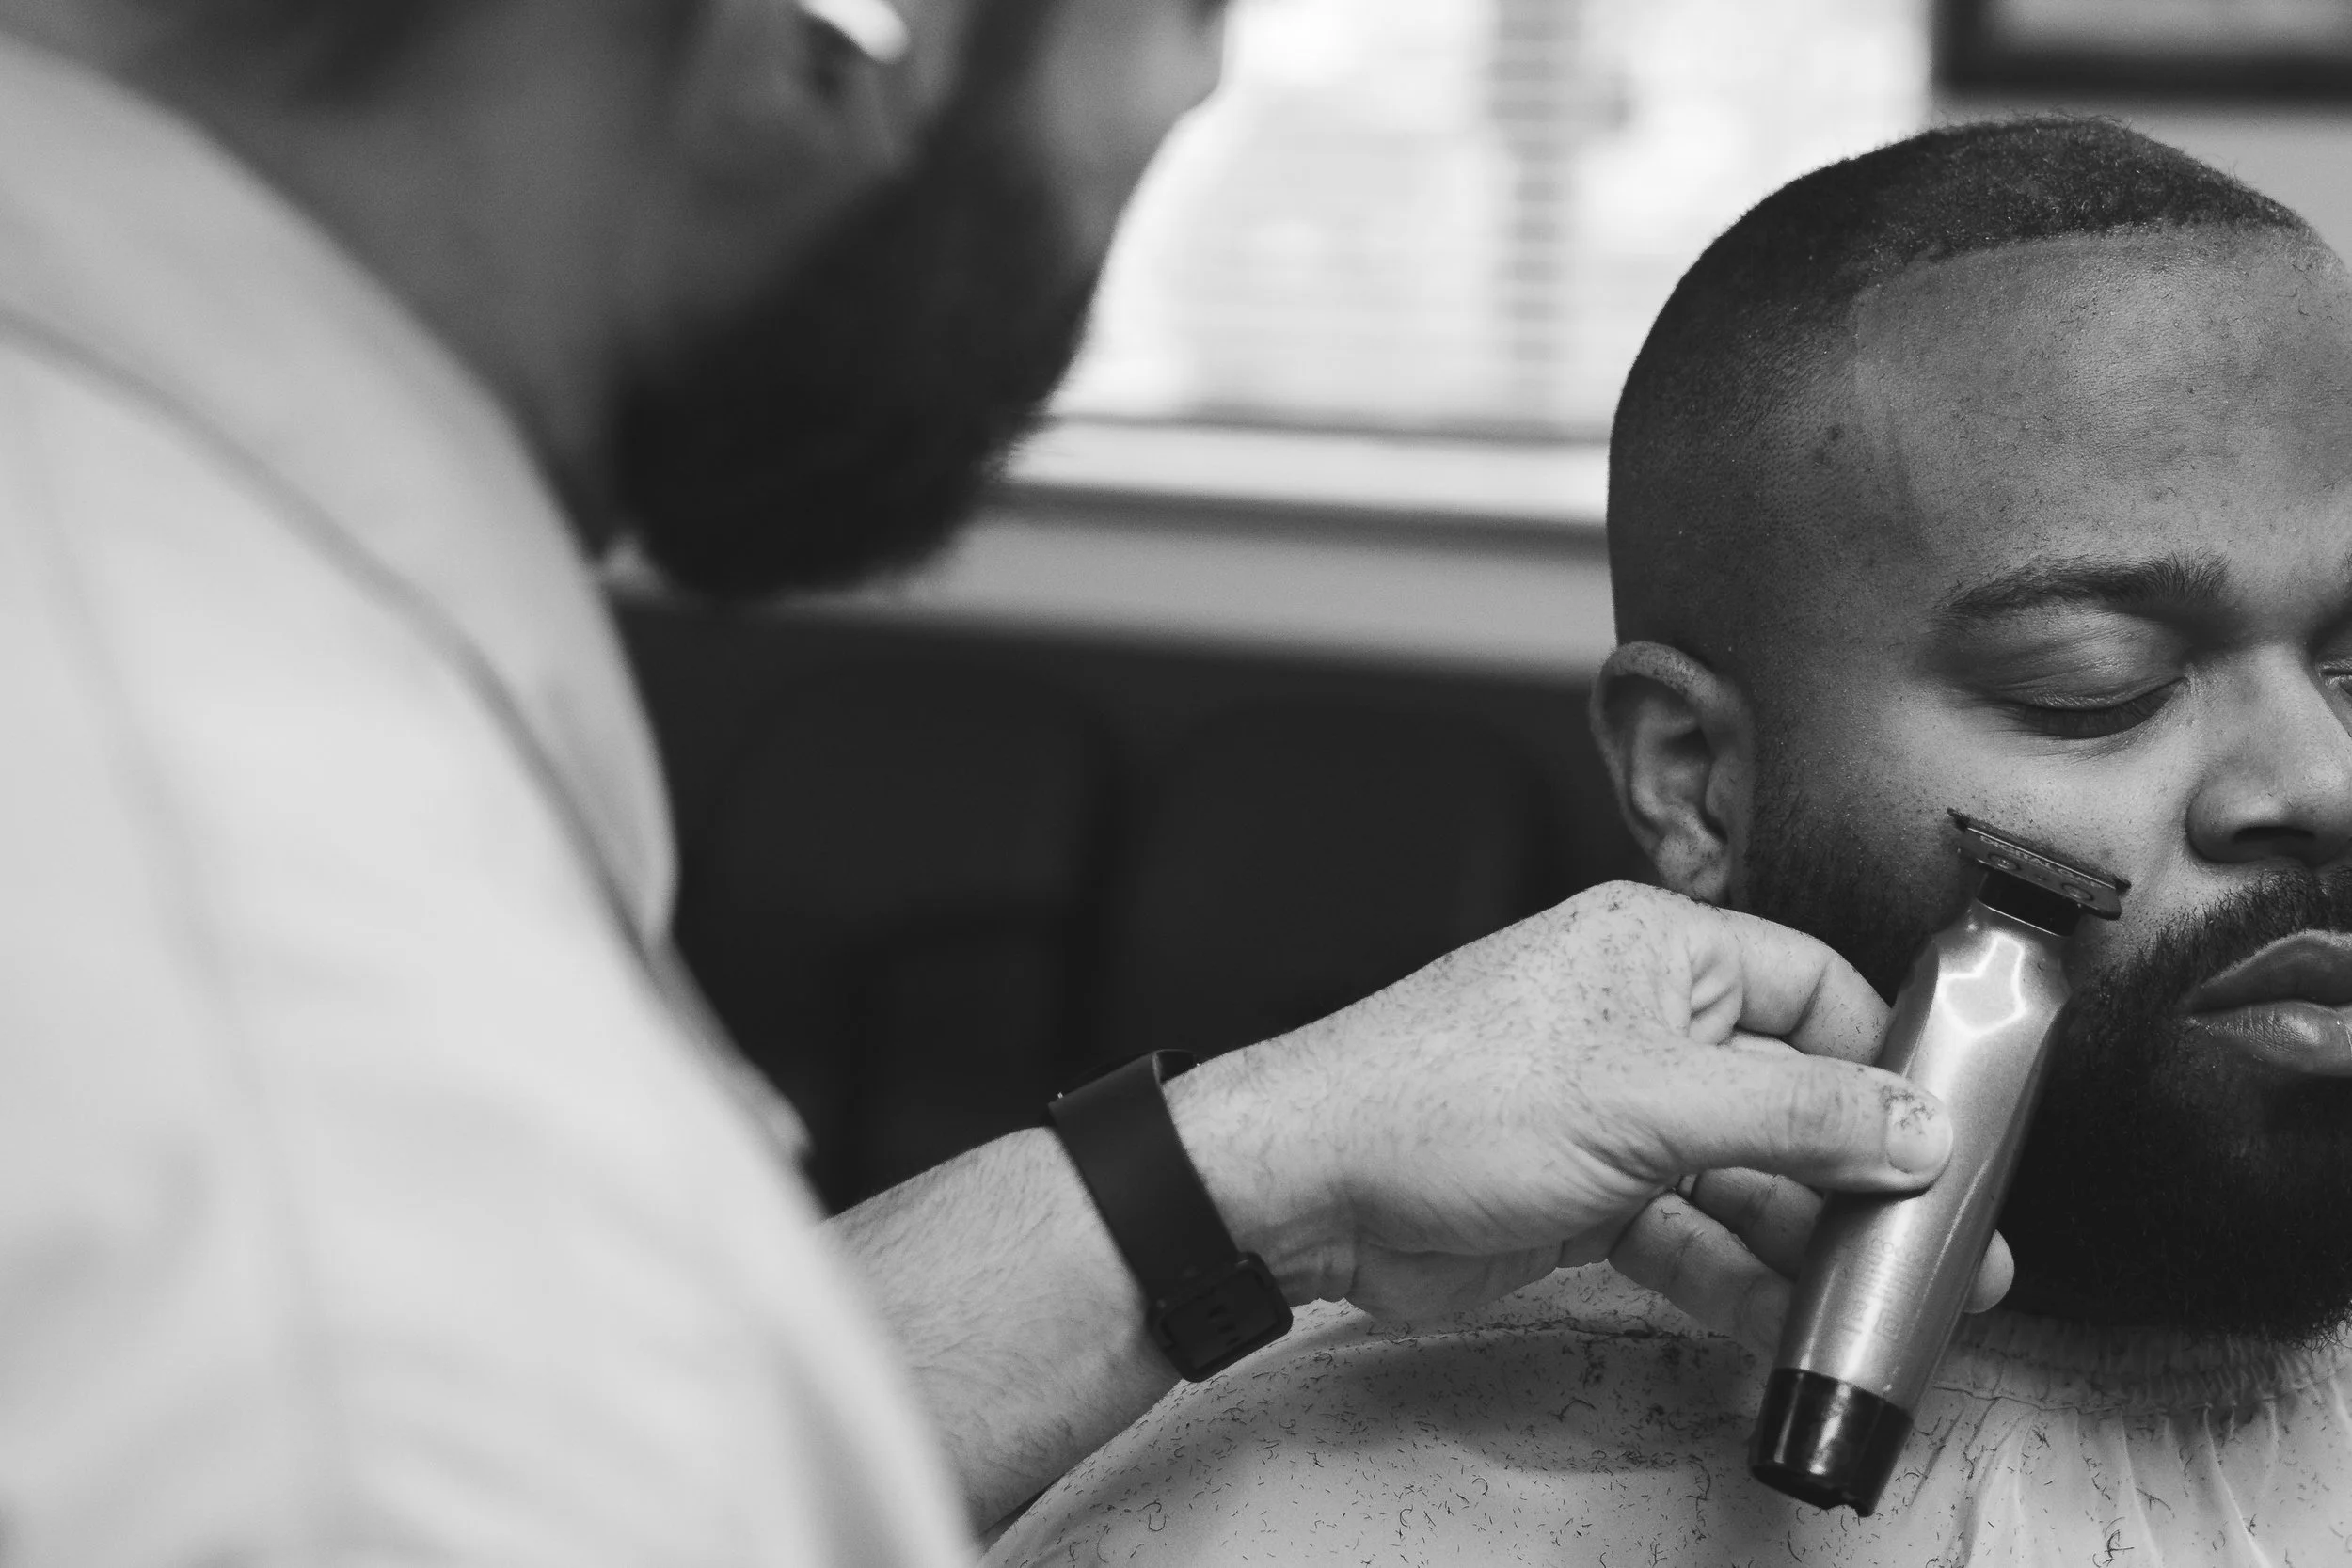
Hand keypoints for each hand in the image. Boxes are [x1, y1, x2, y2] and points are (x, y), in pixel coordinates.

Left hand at [1168, 881, 2012, 1346]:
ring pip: (1744, 1178)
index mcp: (1659, 953)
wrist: (1312, 1186)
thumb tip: (1912, 1124)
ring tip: (1886, 1300)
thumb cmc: (1443, 1096)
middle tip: (1943, 1241)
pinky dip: (1734, 1279)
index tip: (1952, 1129)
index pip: (1814, 986)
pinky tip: (1784, 1324)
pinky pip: (1689, 1234)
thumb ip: (1796, 1116)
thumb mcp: (1647, 1101)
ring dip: (1807, 1241)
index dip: (1887, 1058)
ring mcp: (1613, 1113)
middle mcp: (1642, 1024)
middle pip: (1790, 1095)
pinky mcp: (1585, 1192)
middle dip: (1863, 1173)